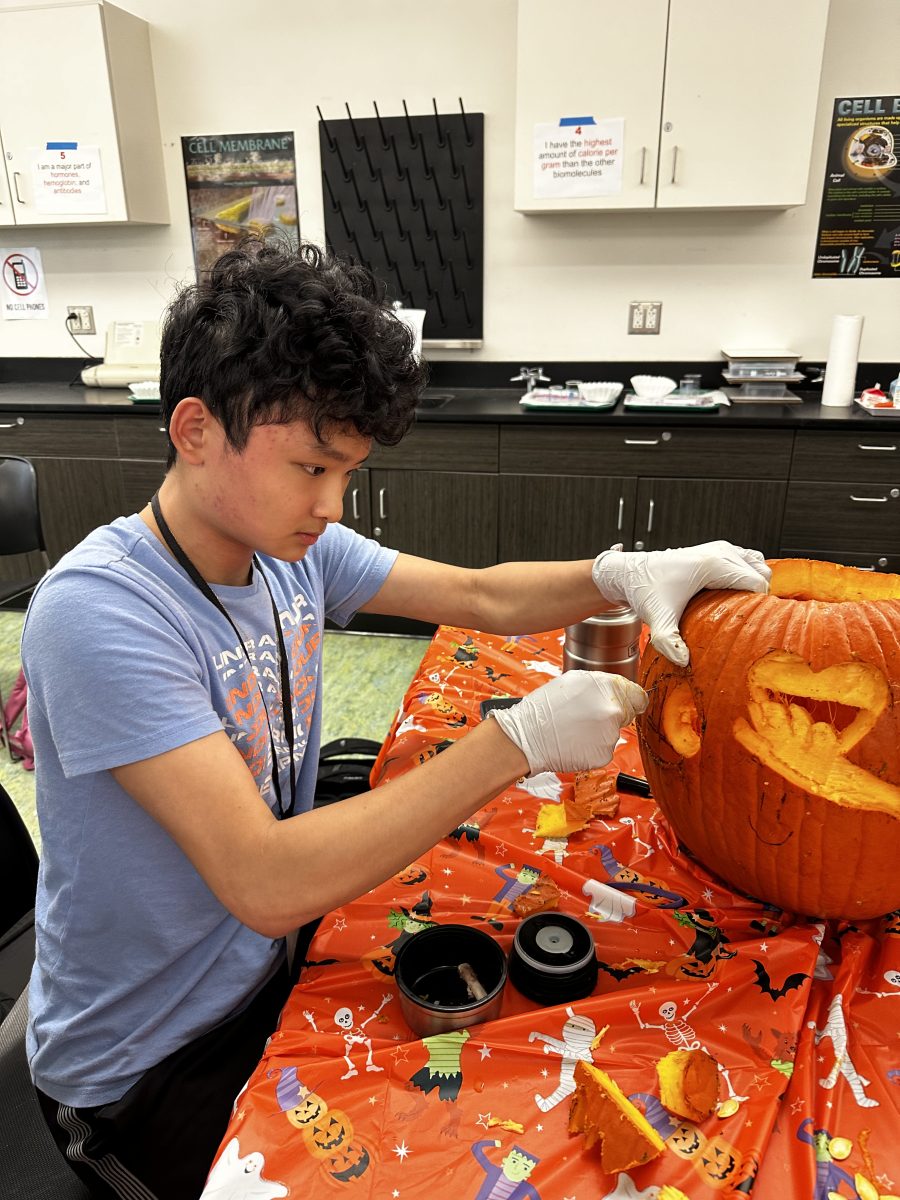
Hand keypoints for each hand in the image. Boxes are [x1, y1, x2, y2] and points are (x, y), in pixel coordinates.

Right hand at [487, 670, 646, 775]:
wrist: (528, 737)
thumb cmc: (543, 708)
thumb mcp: (572, 681)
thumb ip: (601, 684)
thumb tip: (617, 689)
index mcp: (607, 688)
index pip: (637, 695)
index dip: (629, 699)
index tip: (623, 703)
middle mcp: (612, 711)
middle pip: (626, 714)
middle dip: (610, 715)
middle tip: (586, 716)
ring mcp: (610, 735)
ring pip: (613, 732)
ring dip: (600, 731)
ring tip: (575, 727)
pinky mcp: (604, 754)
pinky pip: (604, 748)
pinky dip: (593, 746)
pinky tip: (575, 741)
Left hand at [592, 540, 769, 665]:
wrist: (631, 573)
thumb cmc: (645, 591)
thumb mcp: (657, 618)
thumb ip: (669, 642)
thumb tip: (684, 661)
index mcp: (713, 563)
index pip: (756, 583)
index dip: (757, 606)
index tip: (745, 624)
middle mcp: (721, 551)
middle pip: (762, 574)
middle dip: (758, 598)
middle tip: (742, 620)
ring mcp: (721, 547)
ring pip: (758, 565)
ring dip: (755, 586)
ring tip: (740, 609)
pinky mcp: (718, 550)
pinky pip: (748, 561)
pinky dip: (749, 576)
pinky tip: (735, 596)